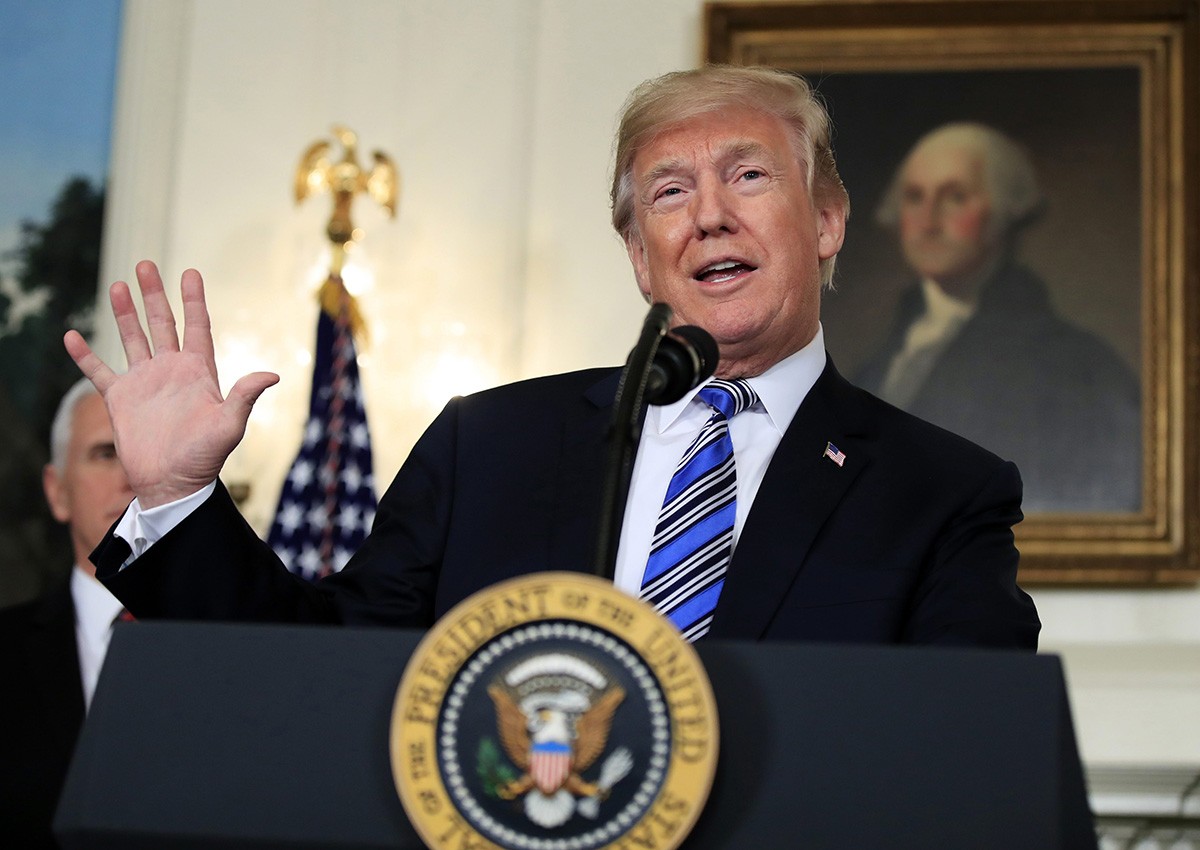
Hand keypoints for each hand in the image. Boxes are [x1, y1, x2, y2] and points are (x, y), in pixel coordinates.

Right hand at [64, 261, 278, 508]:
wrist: (173, 484)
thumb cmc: (205, 458)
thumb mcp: (229, 425)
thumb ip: (245, 396)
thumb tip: (272, 374)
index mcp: (198, 372)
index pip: (197, 326)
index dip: (193, 300)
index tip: (190, 272)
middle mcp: (170, 371)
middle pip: (162, 324)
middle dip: (154, 295)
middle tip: (146, 265)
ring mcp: (144, 383)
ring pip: (133, 338)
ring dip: (125, 314)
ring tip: (118, 285)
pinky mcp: (120, 399)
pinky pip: (98, 371)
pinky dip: (84, 355)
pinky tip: (72, 336)